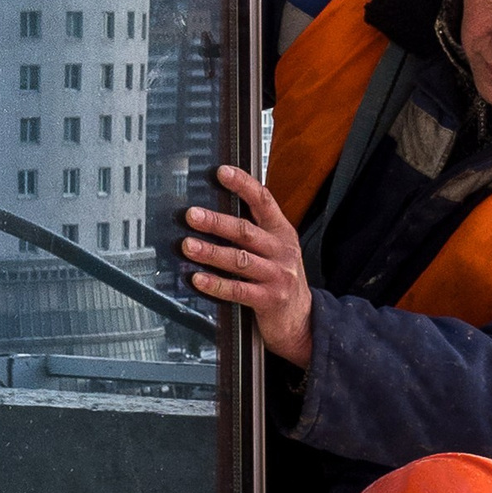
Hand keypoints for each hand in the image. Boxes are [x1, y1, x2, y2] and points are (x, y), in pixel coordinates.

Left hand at [182, 163, 313, 367]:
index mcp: (282, 232)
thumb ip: (255, 230)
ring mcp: (278, 276)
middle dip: (216, 222)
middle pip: (246, 231)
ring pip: (239, 259)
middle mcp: (282, 251)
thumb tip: (216, 210)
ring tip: (188, 246)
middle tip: (192, 215)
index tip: (221, 172)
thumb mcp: (276, 250)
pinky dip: (216, 284)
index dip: (243, 185)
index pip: (264, 201)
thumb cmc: (280, 279)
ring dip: (211, 252)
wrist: (303, 320)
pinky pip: (238, 290)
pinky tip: (198, 279)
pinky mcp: (269, 300)